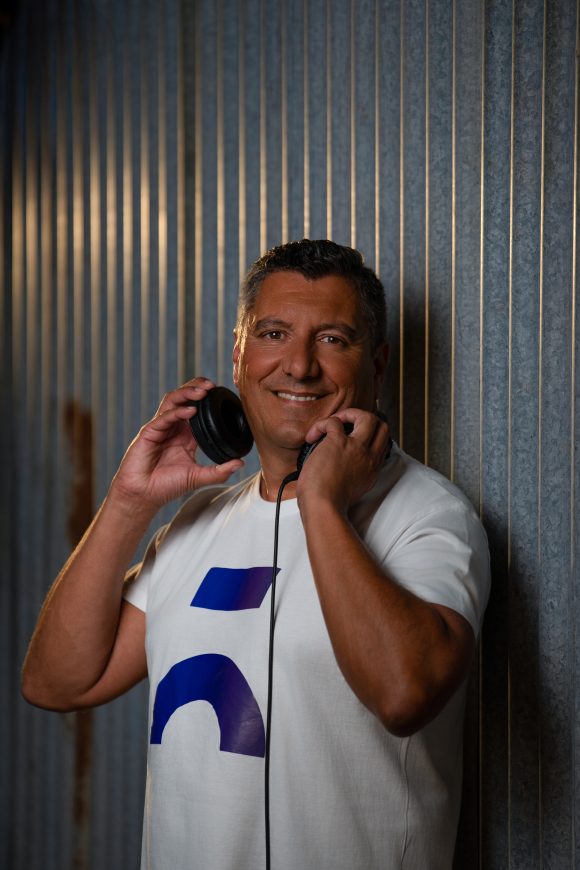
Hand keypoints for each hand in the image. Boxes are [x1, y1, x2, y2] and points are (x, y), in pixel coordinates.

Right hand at [110, 379, 243, 510]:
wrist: (143, 496)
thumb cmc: (166, 486)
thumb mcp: (197, 477)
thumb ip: (219, 471)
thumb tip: (240, 463)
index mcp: (184, 435)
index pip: (195, 408)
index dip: (206, 398)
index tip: (220, 393)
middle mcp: (172, 427)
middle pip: (183, 398)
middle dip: (196, 388)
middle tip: (211, 385)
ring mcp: (159, 428)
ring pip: (172, 402)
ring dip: (187, 394)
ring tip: (202, 392)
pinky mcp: (148, 433)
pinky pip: (164, 418)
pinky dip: (177, 412)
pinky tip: (190, 411)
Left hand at [296, 410, 390, 513]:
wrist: (323, 506)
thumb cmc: (329, 504)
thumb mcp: (351, 491)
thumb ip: (352, 476)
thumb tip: (337, 465)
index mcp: (372, 469)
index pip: (381, 444)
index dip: (369, 436)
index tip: (354, 436)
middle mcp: (369, 457)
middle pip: (382, 427)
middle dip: (365, 419)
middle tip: (347, 423)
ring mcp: (356, 448)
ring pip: (367, 417)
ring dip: (349, 414)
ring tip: (333, 423)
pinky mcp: (338, 442)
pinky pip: (333, 421)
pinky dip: (321, 424)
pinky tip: (312, 435)